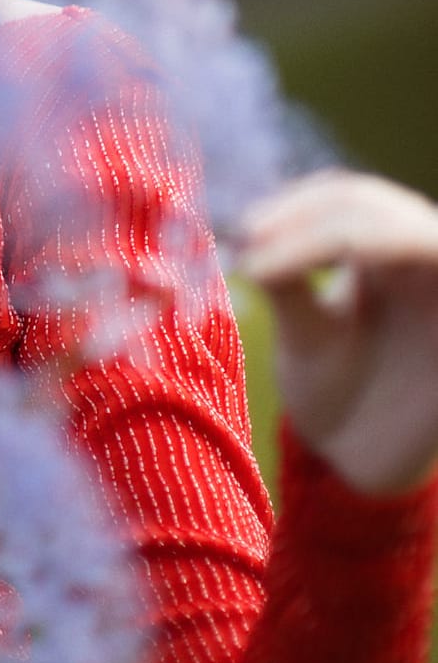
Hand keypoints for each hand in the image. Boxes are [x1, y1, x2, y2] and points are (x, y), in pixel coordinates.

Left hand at [236, 168, 437, 496]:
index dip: (297, 203)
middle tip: (251, 241)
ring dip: (336, 235)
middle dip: (309, 217)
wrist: (360, 466)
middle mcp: (421, 263)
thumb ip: (287, 275)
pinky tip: (318, 290)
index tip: (243, 231)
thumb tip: (253, 231)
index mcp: (383, 251)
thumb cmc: (332, 393)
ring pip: (413, 232)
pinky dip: (387, 262)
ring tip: (268, 268)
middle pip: (375, 205)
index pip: (348, 196)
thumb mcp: (301, 329)